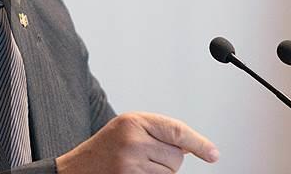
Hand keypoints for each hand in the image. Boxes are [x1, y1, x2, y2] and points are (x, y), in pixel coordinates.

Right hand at [55, 112, 218, 172]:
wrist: (76, 170)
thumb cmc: (105, 149)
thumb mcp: (128, 129)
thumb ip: (157, 131)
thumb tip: (193, 147)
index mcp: (134, 121)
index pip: (177, 131)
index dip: (199, 143)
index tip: (213, 154)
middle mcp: (133, 140)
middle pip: (177, 156)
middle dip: (167, 160)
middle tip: (144, 157)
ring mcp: (131, 164)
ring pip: (170, 173)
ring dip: (160, 173)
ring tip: (136, 167)